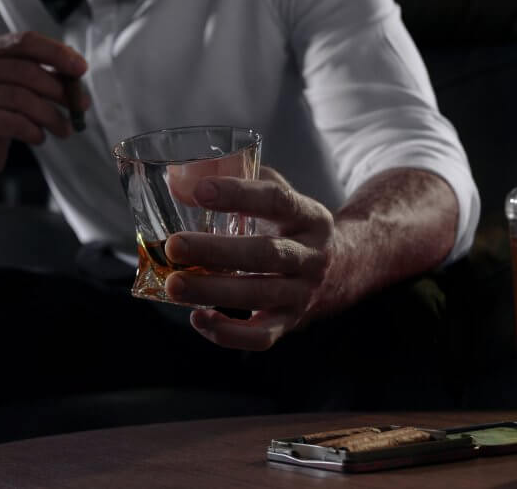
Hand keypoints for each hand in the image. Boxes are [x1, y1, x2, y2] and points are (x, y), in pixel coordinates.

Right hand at [0, 30, 89, 187]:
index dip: (57, 53)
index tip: (81, 68)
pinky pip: (14, 123)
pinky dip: (34, 131)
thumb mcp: (14, 89)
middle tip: (81, 105)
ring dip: (52, 116)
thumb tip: (76, 69)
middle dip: (60, 90)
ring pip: (23, 99)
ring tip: (65, 129)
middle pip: (27, 71)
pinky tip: (39, 137)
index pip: (25, 42)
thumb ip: (39, 74)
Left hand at [163, 167, 332, 350]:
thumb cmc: (290, 226)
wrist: (342, 269)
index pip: (278, 200)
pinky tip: (197, 319)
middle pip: (266, 254)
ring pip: (260, 296)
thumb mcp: (279, 197)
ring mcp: (304, 293)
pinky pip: (262, 336)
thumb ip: (238, 181)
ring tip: (174, 284)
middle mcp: (312, 256)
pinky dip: (229, 333)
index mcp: (310, 216)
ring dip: (213, 291)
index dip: (239, 194)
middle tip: (174, 245)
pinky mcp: (291, 322)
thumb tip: (179, 179)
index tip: (200, 191)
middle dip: (216, 251)